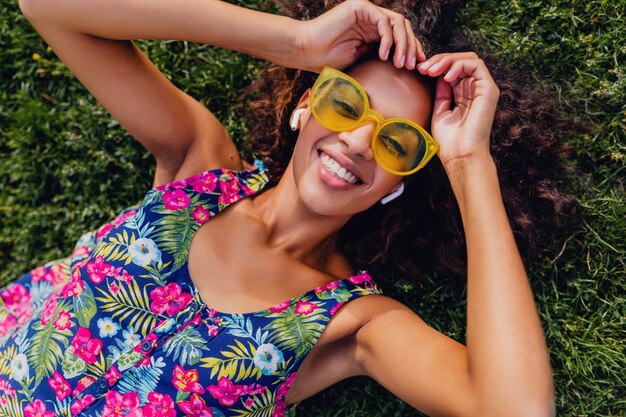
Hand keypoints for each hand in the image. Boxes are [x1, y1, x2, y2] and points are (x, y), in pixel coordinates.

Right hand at [295, 0, 424, 71]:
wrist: (306, 52)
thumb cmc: (328, 60)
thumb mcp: (362, 60)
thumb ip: (380, 56)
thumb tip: (402, 63)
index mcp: (373, 30)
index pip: (401, 35)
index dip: (412, 49)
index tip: (417, 66)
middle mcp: (372, 18)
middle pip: (403, 27)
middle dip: (411, 47)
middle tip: (410, 66)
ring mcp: (366, 11)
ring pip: (397, 22)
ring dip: (403, 44)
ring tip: (399, 63)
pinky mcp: (360, 7)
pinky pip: (383, 21)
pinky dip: (388, 39)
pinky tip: (384, 55)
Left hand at [417, 52, 499, 167]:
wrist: (460, 155)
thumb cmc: (450, 140)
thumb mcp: (440, 110)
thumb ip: (441, 92)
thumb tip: (438, 74)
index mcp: (465, 94)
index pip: (453, 69)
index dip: (437, 65)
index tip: (420, 70)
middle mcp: (476, 89)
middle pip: (461, 61)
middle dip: (440, 60)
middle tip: (424, 68)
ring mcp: (484, 89)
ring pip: (468, 59)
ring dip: (448, 60)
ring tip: (432, 70)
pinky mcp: (489, 90)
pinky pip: (476, 65)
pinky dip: (459, 65)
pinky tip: (446, 76)